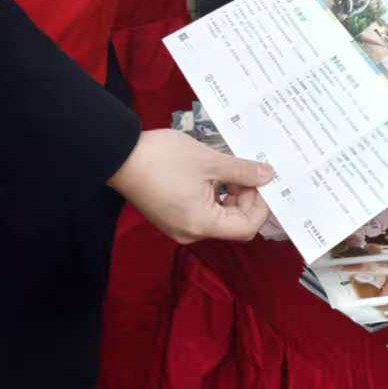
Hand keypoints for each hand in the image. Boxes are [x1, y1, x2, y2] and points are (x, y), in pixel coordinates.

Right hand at [108, 128, 275, 243]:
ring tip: (231, 167)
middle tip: (250, 169)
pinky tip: (215, 172)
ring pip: (219, 216)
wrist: (119, 155)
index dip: (261, 205)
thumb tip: (268, 176)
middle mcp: (191, 233)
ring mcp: (179, 226)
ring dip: (231, 193)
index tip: (264, 180)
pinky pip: (203, 212)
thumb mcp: (209, 161)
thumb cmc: (162, 158)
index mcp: (202, 224)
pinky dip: (215, 195)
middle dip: (247, 197)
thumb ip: (242, 171)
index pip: (246, 227)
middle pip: (233, 223)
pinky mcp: (171, 216)